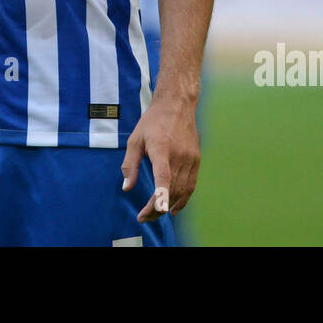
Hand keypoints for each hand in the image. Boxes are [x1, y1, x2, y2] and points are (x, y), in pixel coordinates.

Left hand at [120, 95, 199, 222]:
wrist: (177, 105)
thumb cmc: (152, 122)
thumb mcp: (135, 139)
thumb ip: (129, 164)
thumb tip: (126, 187)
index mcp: (161, 148)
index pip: (163, 176)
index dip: (162, 194)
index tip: (159, 210)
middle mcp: (178, 155)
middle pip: (170, 189)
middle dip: (157, 208)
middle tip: (144, 217)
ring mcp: (190, 158)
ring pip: (181, 190)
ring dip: (168, 206)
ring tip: (155, 215)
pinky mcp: (196, 160)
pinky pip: (191, 186)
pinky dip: (183, 199)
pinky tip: (173, 208)